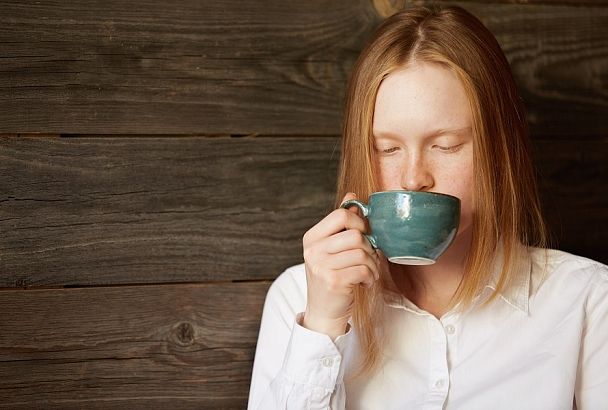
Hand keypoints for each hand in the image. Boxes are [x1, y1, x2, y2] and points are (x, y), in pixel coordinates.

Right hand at [302, 192, 379, 338]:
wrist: (323, 311)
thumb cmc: (331, 277)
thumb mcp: (331, 249)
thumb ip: (341, 224)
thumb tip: (352, 197)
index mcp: (312, 238)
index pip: (340, 215)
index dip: (359, 222)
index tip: (363, 235)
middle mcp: (313, 250)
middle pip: (355, 234)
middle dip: (369, 247)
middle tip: (368, 258)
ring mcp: (321, 266)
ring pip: (362, 252)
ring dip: (372, 264)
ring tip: (368, 272)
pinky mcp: (334, 281)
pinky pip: (364, 269)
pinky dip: (370, 276)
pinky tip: (364, 282)